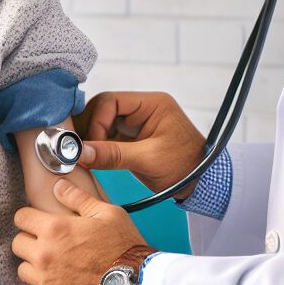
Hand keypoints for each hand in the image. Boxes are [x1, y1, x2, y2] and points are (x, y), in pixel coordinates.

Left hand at [13, 180, 146, 284]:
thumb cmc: (123, 246)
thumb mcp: (106, 213)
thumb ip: (77, 197)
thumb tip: (58, 185)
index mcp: (55, 229)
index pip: (21, 218)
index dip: (29, 216)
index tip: (38, 220)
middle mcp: (44, 255)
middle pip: (18, 243)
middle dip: (30, 239)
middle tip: (48, 241)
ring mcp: (46, 281)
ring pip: (23, 269)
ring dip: (34, 264)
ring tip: (54, 262)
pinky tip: (59, 281)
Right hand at [74, 91, 205, 197]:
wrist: (201, 183)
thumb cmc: (185, 166)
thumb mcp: (148, 160)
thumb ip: (113, 155)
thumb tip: (82, 153)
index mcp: (152, 104)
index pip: (111, 101)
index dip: (96, 121)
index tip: (91, 144)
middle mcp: (142, 109)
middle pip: (102, 110)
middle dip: (90, 129)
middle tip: (82, 150)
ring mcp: (136, 124)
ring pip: (101, 123)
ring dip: (91, 138)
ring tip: (85, 156)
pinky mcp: (132, 139)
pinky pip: (107, 137)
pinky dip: (97, 147)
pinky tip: (90, 159)